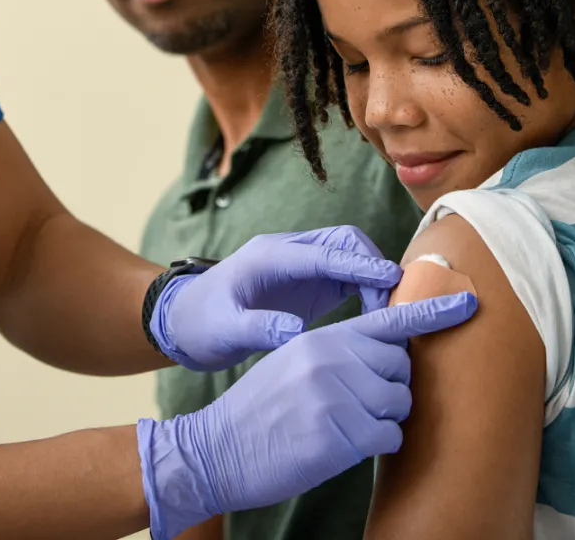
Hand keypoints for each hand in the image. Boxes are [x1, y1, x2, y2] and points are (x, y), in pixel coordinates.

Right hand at [138, 293, 478, 539]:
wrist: (219, 447)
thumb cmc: (262, 408)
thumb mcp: (295, 362)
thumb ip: (340, 351)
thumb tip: (391, 356)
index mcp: (324, 337)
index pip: (390, 320)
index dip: (436, 313)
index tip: (471, 303)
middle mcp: (333, 358)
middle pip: (401, 368)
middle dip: (389, 388)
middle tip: (353, 404)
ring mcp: (337, 396)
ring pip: (400, 404)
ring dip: (382, 420)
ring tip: (342, 425)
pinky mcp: (340, 435)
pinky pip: (390, 438)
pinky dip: (376, 445)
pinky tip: (342, 445)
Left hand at [152, 227, 402, 371]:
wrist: (184, 323)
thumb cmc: (201, 323)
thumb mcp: (223, 329)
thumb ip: (257, 329)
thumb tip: (294, 332)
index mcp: (267, 257)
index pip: (321, 252)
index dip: (357, 263)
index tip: (390, 278)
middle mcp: (287, 253)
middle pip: (342, 241)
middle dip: (370, 265)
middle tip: (389, 307)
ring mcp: (299, 266)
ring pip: (347, 255)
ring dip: (371, 276)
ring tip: (386, 314)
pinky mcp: (307, 283)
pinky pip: (345, 275)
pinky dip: (366, 288)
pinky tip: (375, 315)